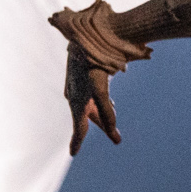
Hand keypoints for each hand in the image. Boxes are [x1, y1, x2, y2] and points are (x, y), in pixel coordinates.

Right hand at [59, 40, 119, 154]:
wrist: (84, 37)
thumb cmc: (93, 63)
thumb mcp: (102, 87)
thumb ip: (107, 110)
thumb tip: (113, 130)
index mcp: (77, 102)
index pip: (79, 128)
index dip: (77, 142)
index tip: (73, 154)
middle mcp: (75, 97)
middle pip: (89, 118)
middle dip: (104, 128)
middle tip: (117, 139)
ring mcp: (78, 88)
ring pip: (92, 107)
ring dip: (103, 116)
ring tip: (115, 124)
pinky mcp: (83, 79)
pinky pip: (92, 97)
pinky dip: (102, 104)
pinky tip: (110, 104)